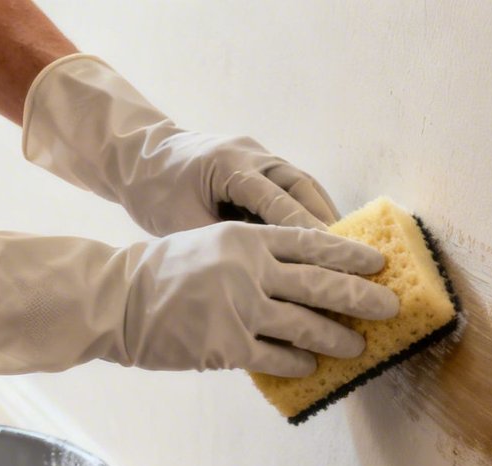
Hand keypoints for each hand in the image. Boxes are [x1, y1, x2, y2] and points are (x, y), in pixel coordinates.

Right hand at [0, 222, 398, 376]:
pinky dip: (299, 363)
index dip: (351, 255)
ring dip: (338, 338)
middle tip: (391, 307)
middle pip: (321, 285)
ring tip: (359, 347)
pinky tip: (312, 366)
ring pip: (306, 326)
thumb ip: (257, 256)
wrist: (117, 299)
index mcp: (247, 238)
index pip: (312, 243)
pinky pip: (277, 357)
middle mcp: (249, 269)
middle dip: (362, 298)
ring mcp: (240, 309)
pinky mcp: (228, 346)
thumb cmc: (167, 272)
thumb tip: (309, 273)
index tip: (381, 262)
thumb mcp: (214, 244)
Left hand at [20, 54, 339, 235]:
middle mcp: (253, 155)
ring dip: (326, 220)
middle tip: (353, 261)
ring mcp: (261, 156)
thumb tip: (253, 284)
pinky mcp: (262, 166)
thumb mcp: (178, 223)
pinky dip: (311, 216)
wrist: (138, 156)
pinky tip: (324, 246)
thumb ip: (217, 246)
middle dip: (328, 226)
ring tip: (348, 257)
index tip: (331, 260)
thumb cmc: (153, 191)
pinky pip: (294, 191)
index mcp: (230, 164)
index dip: (306, 232)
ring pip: (305, 188)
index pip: (276, 201)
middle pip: (302, 189)